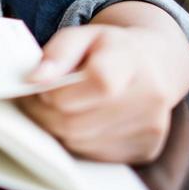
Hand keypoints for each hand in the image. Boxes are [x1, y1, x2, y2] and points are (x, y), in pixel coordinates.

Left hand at [17, 23, 187, 164]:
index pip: (97, 82)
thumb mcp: (84, 35)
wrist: (154, 66)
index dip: (59, 90)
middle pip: (79, 120)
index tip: (42, 85)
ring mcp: (150, 128)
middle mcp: (149, 97)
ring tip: (59, 108)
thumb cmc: (111, 49)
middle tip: (38, 100)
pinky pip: (94, 154)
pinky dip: (78, 141)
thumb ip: (58, 53)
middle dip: (47, 113)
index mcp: (133, 60)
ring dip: (59, 128)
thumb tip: (35, 79)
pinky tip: (82, 120)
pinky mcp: (146, 150)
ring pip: (80, 142)